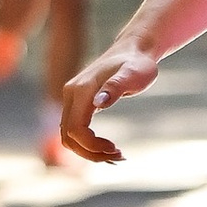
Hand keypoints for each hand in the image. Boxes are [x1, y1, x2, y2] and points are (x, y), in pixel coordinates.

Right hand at [61, 36, 158, 163]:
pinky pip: (75, 130)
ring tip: (116, 154)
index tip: (115, 148)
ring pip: (69, 136)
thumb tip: (98, 103)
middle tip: (119, 156)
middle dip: (91, 153)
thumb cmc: (137, 63)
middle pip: (68, 136)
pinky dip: (88, 144)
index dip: (92, 146)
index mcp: (82, 89)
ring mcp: (72, 99)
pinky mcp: (77, 103)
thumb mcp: (133, 74)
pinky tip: (109, 148)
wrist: (133, 50)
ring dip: (89, 151)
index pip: (75, 129)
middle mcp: (71, 94)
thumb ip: (116, 87)